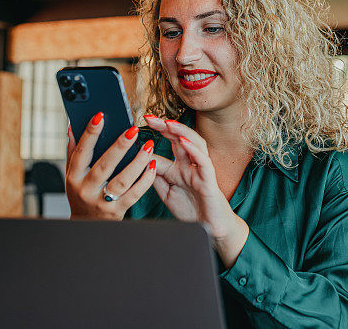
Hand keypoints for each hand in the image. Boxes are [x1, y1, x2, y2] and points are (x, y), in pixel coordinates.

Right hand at [65, 112, 156, 219]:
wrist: (86, 225)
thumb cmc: (81, 194)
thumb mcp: (72, 175)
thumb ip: (73, 151)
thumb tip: (72, 126)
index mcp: (74, 177)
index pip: (81, 152)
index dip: (90, 134)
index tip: (100, 116)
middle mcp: (86, 189)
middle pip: (104, 165)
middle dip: (119, 147)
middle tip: (133, 130)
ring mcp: (102, 202)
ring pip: (122, 180)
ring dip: (137, 162)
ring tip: (148, 146)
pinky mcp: (117, 211)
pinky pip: (134, 194)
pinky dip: (145, 180)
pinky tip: (152, 166)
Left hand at [143, 115, 248, 266]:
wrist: (209, 229)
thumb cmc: (192, 210)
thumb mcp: (166, 193)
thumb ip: (155, 178)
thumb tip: (141, 162)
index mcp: (180, 167)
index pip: (167, 146)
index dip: (154, 136)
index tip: (138, 126)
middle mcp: (191, 164)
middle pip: (180, 138)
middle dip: (166, 126)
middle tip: (149, 117)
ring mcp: (200, 170)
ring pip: (194, 143)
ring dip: (181, 132)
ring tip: (168, 123)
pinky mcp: (209, 179)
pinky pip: (203, 161)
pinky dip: (193, 150)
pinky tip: (183, 142)